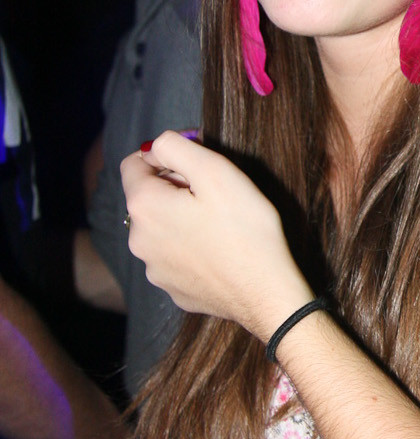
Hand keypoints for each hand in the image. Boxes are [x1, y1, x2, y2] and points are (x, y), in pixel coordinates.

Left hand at [121, 132, 310, 340]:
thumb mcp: (216, 170)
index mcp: (145, 206)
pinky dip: (190, 248)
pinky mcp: (172, 288)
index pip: (133, 164)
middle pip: (147, 197)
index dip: (164, 157)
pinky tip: (218, 251)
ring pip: (160, 228)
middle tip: (214, 197)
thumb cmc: (246, 229)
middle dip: (174, 189)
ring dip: (181, 219)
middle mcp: (139, 239)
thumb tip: (155, 146)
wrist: (266, 292)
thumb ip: (176, 146)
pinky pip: (174, 257)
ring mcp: (154, 269)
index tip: (195, 167)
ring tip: (219, 226)